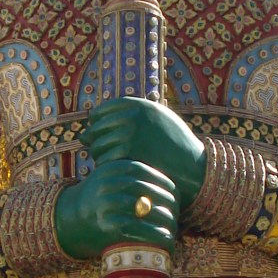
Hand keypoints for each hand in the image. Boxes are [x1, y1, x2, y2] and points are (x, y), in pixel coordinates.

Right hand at [55, 161, 179, 257]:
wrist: (67, 220)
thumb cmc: (97, 200)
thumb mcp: (109, 179)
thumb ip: (132, 176)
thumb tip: (170, 186)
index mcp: (111, 168)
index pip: (145, 172)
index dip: (163, 183)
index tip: (175, 193)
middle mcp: (108, 184)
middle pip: (147, 191)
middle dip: (167, 203)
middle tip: (178, 212)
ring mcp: (107, 205)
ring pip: (146, 210)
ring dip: (165, 221)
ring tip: (174, 227)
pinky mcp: (108, 226)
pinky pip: (139, 229)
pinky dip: (156, 235)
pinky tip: (166, 240)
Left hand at [82, 97, 206, 205]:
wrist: (193, 166)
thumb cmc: (173, 145)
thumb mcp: (155, 121)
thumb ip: (125, 120)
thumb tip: (84, 132)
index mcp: (136, 104)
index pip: (99, 113)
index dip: (99, 129)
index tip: (107, 141)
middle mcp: (131, 115)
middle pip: (95, 130)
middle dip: (99, 144)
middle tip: (111, 157)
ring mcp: (129, 133)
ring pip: (97, 147)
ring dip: (102, 158)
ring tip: (119, 164)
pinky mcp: (128, 152)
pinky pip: (104, 161)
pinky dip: (108, 169)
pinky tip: (121, 173)